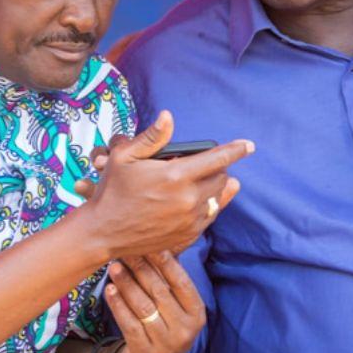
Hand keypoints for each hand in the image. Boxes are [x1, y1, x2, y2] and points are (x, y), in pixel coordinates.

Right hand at [79, 111, 250, 258]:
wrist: (103, 231)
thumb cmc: (112, 190)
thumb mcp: (124, 156)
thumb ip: (152, 137)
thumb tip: (169, 116)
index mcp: (176, 176)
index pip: (217, 158)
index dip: (235, 150)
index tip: (249, 145)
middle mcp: (188, 199)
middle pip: (221, 178)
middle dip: (217, 168)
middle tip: (203, 164)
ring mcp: (190, 220)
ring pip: (217, 198)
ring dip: (213, 186)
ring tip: (197, 181)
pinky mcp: (188, 235)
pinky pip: (209, 216)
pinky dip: (207, 205)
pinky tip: (196, 199)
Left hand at [105, 252, 204, 352]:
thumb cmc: (167, 324)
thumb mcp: (177, 307)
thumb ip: (170, 280)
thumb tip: (157, 242)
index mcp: (197, 313)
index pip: (181, 282)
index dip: (166, 262)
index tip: (150, 243)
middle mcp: (184, 329)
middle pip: (159, 292)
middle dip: (141, 268)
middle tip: (125, 251)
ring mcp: (165, 343)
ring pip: (142, 307)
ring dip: (126, 283)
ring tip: (114, 267)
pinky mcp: (145, 352)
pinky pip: (128, 324)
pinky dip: (117, 305)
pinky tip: (110, 290)